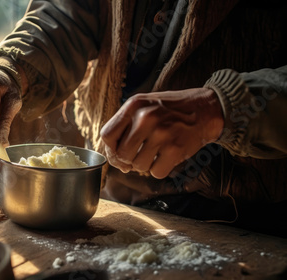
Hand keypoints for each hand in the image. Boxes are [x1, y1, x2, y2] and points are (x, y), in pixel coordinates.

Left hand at [100, 88, 223, 178]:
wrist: (204, 108)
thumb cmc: (170, 109)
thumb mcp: (143, 105)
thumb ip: (125, 125)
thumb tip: (113, 157)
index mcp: (134, 106)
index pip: (107, 135)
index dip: (110, 149)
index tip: (118, 152)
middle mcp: (146, 118)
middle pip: (121, 155)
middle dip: (127, 161)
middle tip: (138, 156)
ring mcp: (161, 134)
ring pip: (138, 166)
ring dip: (144, 165)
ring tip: (154, 153)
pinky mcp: (175, 149)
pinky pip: (156, 172)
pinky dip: (159, 169)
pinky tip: (165, 157)